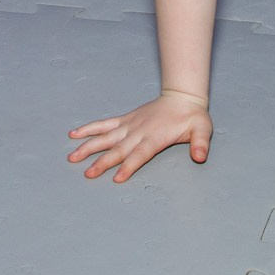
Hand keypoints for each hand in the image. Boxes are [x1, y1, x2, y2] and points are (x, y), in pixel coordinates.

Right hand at [67, 91, 211, 182]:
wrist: (182, 96)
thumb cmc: (192, 116)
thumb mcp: (203, 130)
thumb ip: (201, 144)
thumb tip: (200, 157)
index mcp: (155, 137)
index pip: (139, 154)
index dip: (128, 166)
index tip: (116, 178)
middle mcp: (138, 132)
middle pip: (118, 149)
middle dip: (102, 162)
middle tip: (87, 174)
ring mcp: (130, 125)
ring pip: (106, 137)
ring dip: (89, 147)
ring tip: (72, 157)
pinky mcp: (125, 119)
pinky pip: (104, 124)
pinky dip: (89, 129)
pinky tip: (74, 134)